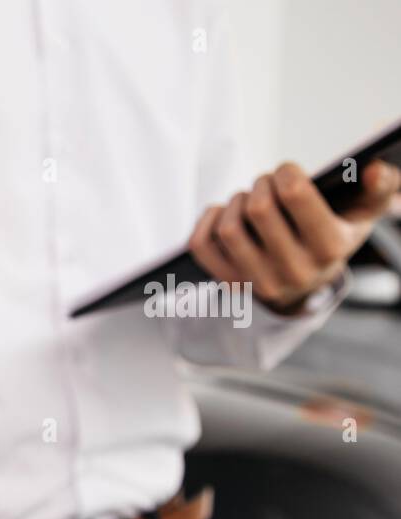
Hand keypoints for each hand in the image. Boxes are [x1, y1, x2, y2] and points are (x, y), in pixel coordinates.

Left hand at [189, 158, 400, 312]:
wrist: (308, 286)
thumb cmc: (336, 234)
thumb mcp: (364, 213)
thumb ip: (380, 188)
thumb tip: (372, 169)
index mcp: (329, 247)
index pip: (295, 193)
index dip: (286, 172)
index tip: (287, 170)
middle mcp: (294, 270)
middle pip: (259, 208)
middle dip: (260, 183)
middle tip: (266, 182)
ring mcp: (259, 281)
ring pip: (229, 228)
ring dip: (234, 201)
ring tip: (247, 198)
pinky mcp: (231, 284)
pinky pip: (202, 246)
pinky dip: (208, 220)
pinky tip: (224, 213)